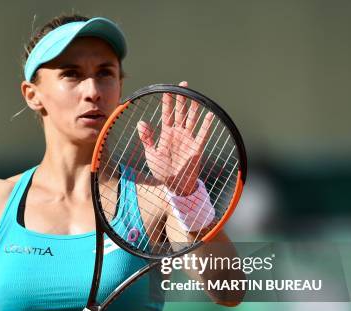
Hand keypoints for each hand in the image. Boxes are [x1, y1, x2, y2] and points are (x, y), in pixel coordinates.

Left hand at [137, 81, 213, 195]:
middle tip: (183, 85)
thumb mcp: (151, 154)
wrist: (174, 184)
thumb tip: (140, 122)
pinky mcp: (197, 147)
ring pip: (192, 119)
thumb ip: (147, 138)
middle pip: (180, 112)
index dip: (168, 102)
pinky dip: (207, 124)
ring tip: (196, 95)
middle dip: (182, 99)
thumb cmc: (161, 170)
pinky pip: (203, 133)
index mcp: (167, 133)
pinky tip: (210, 114)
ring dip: (194, 108)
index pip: (167, 114)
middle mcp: (178, 133)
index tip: (168, 89)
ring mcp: (188, 139)